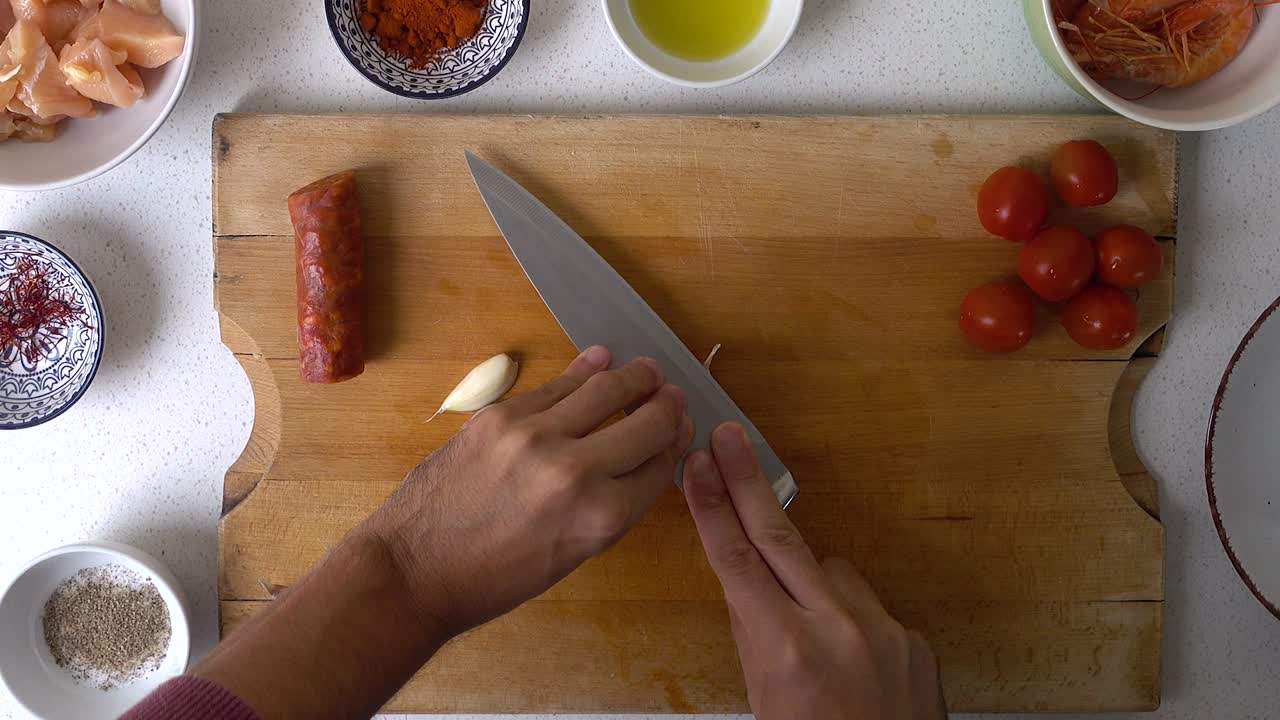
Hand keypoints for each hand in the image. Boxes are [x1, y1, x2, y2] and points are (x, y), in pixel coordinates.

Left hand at [368, 346, 692, 638]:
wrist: (416, 570)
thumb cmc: (494, 579)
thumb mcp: (570, 556)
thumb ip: (610, 509)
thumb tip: (637, 464)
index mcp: (602, 519)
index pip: (659, 467)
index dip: (676, 443)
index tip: (682, 427)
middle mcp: (578, 473)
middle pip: (646, 424)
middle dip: (666, 407)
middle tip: (672, 395)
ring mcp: (537, 437)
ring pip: (605, 390)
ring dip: (634, 377)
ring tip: (646, 371)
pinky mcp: (502, 416)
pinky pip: (556, 386)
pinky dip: (584, 370)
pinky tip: (599, 361)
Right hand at [683, 423, 945, 719]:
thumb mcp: (764, 702)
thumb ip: (757, 637)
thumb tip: (748, 587)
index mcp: (788, 651)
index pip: (736, 561)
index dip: (712, 507)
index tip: (698, 465)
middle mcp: (838, 631)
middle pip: (780, 538)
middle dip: (748, 482)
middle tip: (729, 436)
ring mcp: (883, 631)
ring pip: (831, 572)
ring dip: (809, 583)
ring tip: (804, 633)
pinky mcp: (914, 639)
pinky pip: (867, 608)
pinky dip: (850, 621)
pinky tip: (847, 663)